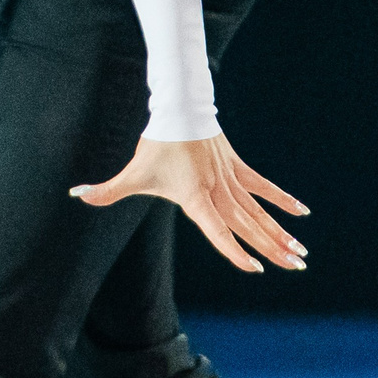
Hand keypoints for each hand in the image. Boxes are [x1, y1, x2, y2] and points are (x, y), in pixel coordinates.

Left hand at [72, 132, 309, 273]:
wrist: (177, 109)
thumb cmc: (155, 145)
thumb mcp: (132, 173)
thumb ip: (106, 190)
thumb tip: (76, 195)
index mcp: (195, 198)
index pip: (218, 230)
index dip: (235, 250)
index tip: (256, 269)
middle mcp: (217, 191)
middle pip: (248, 225)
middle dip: (271, 248)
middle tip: (295, 266)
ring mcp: (230, 178)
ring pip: (259, 211)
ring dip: (281, 231)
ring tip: (301, 252)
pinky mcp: (236, 166)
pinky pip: (262, 186)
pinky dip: (281, 199)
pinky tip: (301, 213)